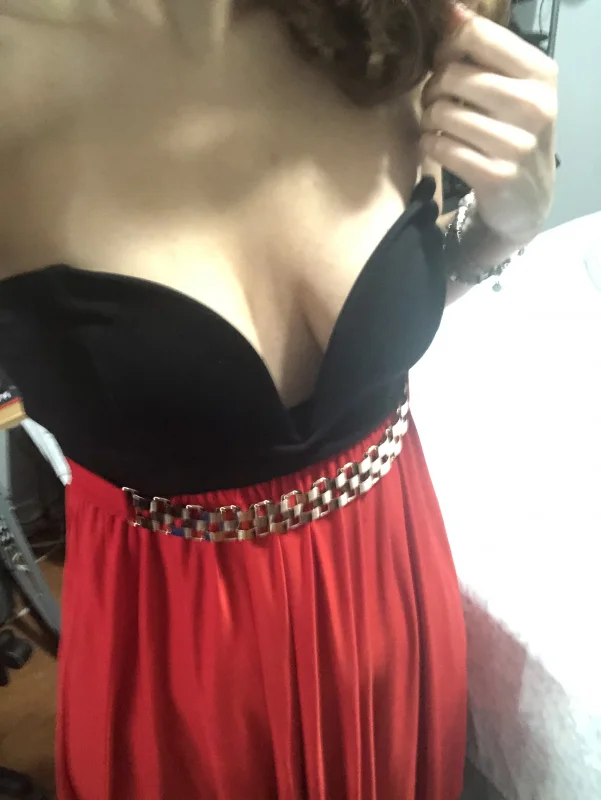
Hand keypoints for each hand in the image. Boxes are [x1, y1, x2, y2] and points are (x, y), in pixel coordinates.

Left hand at [421, 3, 557, 245]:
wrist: (528, 200)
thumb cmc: (516, 134)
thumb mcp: (515, 88)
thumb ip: (485, 51)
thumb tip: (451, 9)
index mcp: (540, 74)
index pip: (479, 36)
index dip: (448, 45)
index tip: (444, 61)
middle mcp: (533, 105)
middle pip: (454, 76)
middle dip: (433, 87)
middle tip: (435, 100)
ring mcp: (516, 143)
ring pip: (443, 113)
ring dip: (429, 120)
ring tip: (437, 126)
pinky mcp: (495, 175)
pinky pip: (441, 148)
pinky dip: (430, 146)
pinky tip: (438, 147)